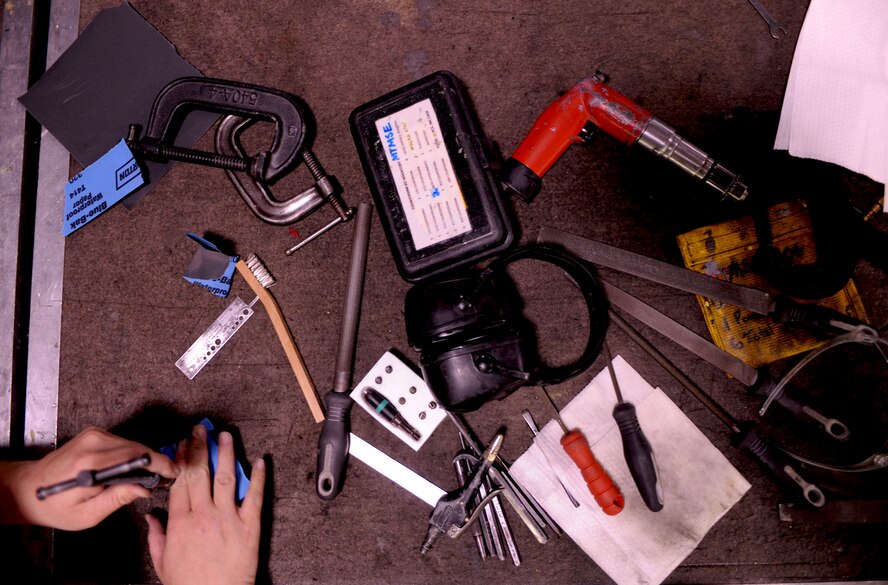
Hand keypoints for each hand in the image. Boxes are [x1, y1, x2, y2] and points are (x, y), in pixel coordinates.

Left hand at [0, 427, 178, 529]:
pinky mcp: (94, 433)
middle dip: (155, 462)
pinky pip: (124, 442)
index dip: (159, 464)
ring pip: (133, 444)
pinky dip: (133, 454)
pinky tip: (133, 468)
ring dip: (145, 459)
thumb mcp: (87, 514)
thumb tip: (144, 488)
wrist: (29, 489)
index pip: (136, 456)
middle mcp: (92, 442)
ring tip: (151, 476)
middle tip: (166, 478)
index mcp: (90, 463)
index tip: (173, 472)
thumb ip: (117, 499)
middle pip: (138, 448)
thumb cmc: (55, 506)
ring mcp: (93, 435)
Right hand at [146, 424, 264, 584]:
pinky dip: (259, 478)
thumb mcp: (162, 563)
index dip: (181, 459)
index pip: (180, 481)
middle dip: (200, 447)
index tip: (182, 443)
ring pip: (226, 478)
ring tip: (225, 436)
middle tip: (201, 430)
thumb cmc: (190, 584)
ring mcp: (228, 519)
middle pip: (200, 473)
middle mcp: (204, 515)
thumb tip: (150, 517)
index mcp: (181, 522)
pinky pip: (255, 497)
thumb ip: (156, 536)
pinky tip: (259, 461)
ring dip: (226, 454)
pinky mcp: (249, 526)